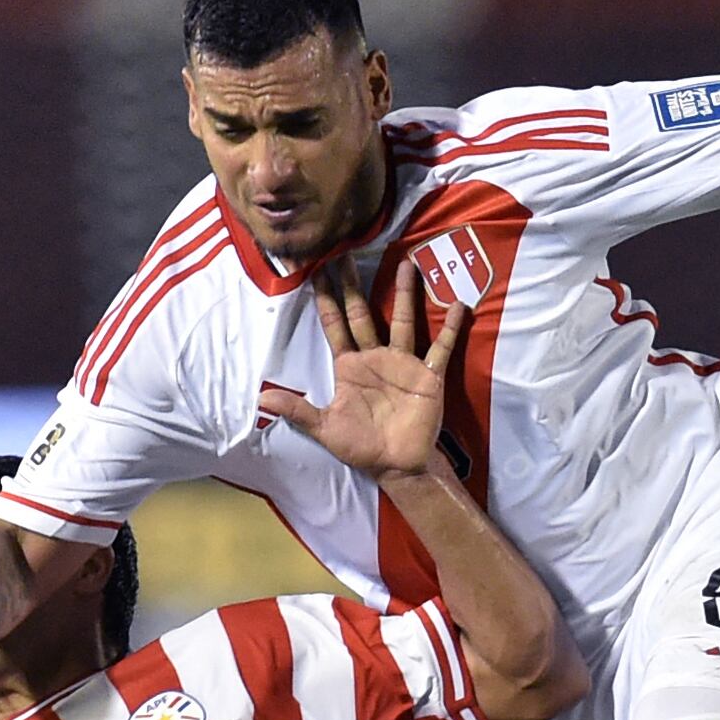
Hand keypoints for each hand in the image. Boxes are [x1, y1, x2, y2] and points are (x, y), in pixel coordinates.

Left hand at [260, 260, 470, 482]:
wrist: (396, 466)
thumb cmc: (360, 447)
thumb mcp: (325, 428)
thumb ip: (297, 411)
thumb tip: (260, 401)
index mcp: (349, 367)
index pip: (335, 326)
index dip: (326, 300)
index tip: (318, 271)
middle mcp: (375, 357)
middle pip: (363, 314)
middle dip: (355, 285)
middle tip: (348, 253)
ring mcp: (403, 364)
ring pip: (404, 320)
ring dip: (405, 294)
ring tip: (407, 264)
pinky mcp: (428, 376)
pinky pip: (441, 347)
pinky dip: (450, 328)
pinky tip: (459, 305)